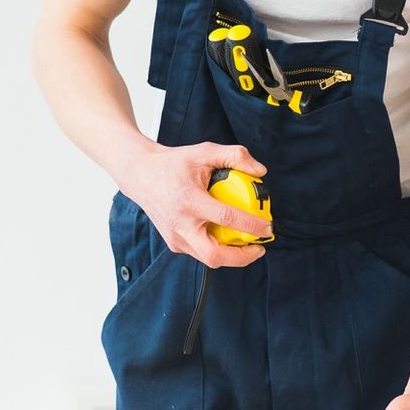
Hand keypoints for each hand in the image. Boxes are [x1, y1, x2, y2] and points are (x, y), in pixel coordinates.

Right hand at [119, 141, 271, 268]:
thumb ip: (235, 155)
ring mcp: (175, 237)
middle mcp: (180, 224)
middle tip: (259, 247)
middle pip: (214, 255)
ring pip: (208, 258)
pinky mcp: (174, 243)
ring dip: (232, 255)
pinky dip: (218, 249)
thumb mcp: (205, 151)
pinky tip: (228, 236)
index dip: (250, 225)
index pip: (225, 217)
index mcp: (189, 201)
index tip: (267, 227)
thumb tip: (260, 170)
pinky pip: (201, 252)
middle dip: (242, 257)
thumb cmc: (173, 164)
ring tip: (248, 241)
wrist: (141, 175)